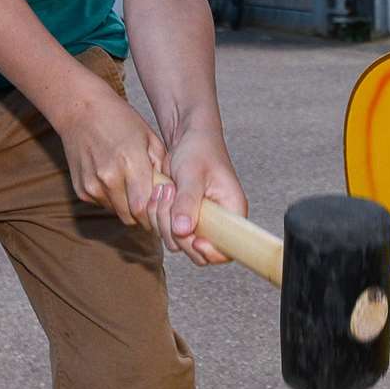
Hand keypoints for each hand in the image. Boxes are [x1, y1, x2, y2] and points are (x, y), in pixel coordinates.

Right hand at [54, 79, 167, 230]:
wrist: (82, 110)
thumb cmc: (120, 120)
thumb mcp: (149, 137)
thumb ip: (161, 166)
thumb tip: (171, 192)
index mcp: (131, 162)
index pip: (144, 208)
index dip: (155, 212)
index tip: (162, 208)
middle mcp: (109, 178)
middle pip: (131, 216)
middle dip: (143, 213)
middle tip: (151, 202)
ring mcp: (92, 186)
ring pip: (117, 212)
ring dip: (127, 206)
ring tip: (133, 186)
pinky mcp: (81, 190)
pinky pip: (103, 204)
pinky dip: (112, 199)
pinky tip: (115, 180)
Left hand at [152, 128, 247, 266]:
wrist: (186, 136)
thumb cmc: (199, 148)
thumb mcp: (192, 174)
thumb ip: (188, 202)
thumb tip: (183, 230)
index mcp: (232, 210)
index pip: (227, 250)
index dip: (210, 252)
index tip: (194, 239)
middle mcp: (218, 221)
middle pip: (196, 251)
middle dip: (177, 230)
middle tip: (171, 199)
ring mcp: (199, 221)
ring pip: (177, 241)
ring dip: (163, 220)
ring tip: (165, 189)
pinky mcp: (183, 218)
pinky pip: (167, 231)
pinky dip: (157, 216)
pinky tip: (159, 194)